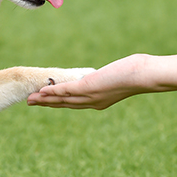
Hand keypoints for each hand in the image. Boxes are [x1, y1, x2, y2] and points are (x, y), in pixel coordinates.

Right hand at [27, 54, 147, 109]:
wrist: (145, 76)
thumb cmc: (138, 73)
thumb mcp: (120, 76)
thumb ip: (111, 76)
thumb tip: (114, 71)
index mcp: (100, 101)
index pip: (75, 103)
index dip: (58, 102)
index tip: (46, 101)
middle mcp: (93, 102)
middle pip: (65, 104)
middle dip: (47, 104)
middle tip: (31, 102)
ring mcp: (90, 96)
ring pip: (62, 100)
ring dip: (45, 100)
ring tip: (31, 99)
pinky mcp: (89, 87)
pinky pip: (66, 90)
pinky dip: (52, 92)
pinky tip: (42, 91)